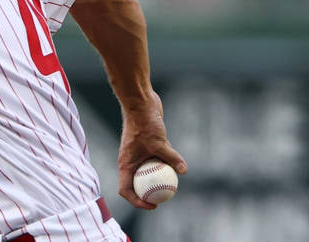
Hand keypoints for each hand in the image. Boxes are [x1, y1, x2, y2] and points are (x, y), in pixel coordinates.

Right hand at [117, 90, 186, 208]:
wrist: (141, 104)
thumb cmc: (144, 122)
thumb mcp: (159, 142)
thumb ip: (171, 157)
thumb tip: (184, 171)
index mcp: (125, 164)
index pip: (126, 189)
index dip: (137, 202)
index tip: (152, 205)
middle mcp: (129, 161)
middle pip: (136, 184)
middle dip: (148, 195)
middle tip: (164, 200)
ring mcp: (137, 154)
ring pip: (146, 173)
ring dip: (157, 179)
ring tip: (172, 185)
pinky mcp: (146, 147)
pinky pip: (153, 161)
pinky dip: (162, 164)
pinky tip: (175, 162)